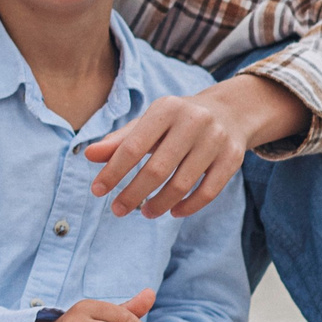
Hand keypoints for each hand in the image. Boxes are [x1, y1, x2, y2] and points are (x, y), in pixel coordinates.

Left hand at [84, 73, 307, 217]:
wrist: (229, 112)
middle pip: (157, 169)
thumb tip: (88, 155)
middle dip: (133, 194)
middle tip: (117, 210)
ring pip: (183, 183)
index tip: (97, 191)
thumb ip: (119, 141)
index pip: (133, 146)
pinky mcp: (233, 157)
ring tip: (145, 213)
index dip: (113, 172)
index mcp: (166, 109)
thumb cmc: (176, 122)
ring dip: (160, 204)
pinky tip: (173, 212)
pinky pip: (208, 191)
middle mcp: (193, 121)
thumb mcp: (148, 124)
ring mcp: (216, 140)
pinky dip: (188, 206)